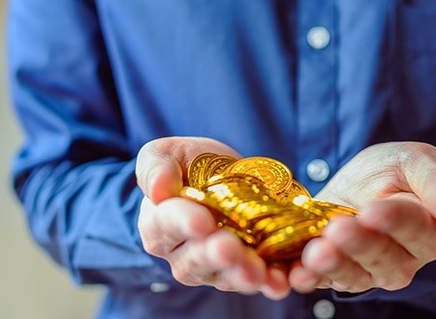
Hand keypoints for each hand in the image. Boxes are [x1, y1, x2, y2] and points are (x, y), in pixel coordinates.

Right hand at [135, 137, 290, 298]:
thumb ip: (156, 166)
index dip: (184, 223)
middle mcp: (183, 254)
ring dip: (241, 274)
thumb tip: (158, 188)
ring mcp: (215, 266)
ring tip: (255, 271)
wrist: (221, 177)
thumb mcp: (167, 153)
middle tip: (230, 248)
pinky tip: (280, 280)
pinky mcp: (244, 269)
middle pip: (196, 260)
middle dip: (214, 255)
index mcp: (159, 223)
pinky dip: (270, 281)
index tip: (201, 222)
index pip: (167, 225)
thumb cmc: (188, 165)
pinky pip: (256, 279)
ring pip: (225, 276)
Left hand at [288, 141, 435, 293]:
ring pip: (353, 274)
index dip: (393, 221)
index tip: (372, 211)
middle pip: (383, 257)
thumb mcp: (415, 160)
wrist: (359, 184)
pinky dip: (309, 279)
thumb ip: (434, 178)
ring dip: (333, 265)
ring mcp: (367, 271)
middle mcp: (401, 259)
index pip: (415, 228)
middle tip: (339, 229)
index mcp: (427, 230)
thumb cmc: (394, 170)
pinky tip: (296, 274)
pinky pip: (323, 281)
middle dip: (359, 244)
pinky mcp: (334, 273)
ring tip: (316, 253)